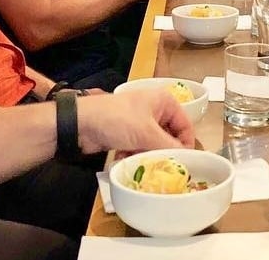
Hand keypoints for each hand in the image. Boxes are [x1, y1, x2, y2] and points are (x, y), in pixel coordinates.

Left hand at [77, 89, 194, 154]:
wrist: (81, 124)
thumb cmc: (116, 119)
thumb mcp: (146, 134)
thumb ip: (169, 147)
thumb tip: (187, 159)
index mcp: (164, 101)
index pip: (186, 125)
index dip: (186, 144)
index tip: (184, 162)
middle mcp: (154, 109)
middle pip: (169, 137)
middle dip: (163, 151)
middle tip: (161, 166)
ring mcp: (140, 121)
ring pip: (154, 145)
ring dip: (147, 155)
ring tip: (139, 162)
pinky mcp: (127, 133)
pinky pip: (140, 148)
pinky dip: (135, 156)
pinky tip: (125, 160)